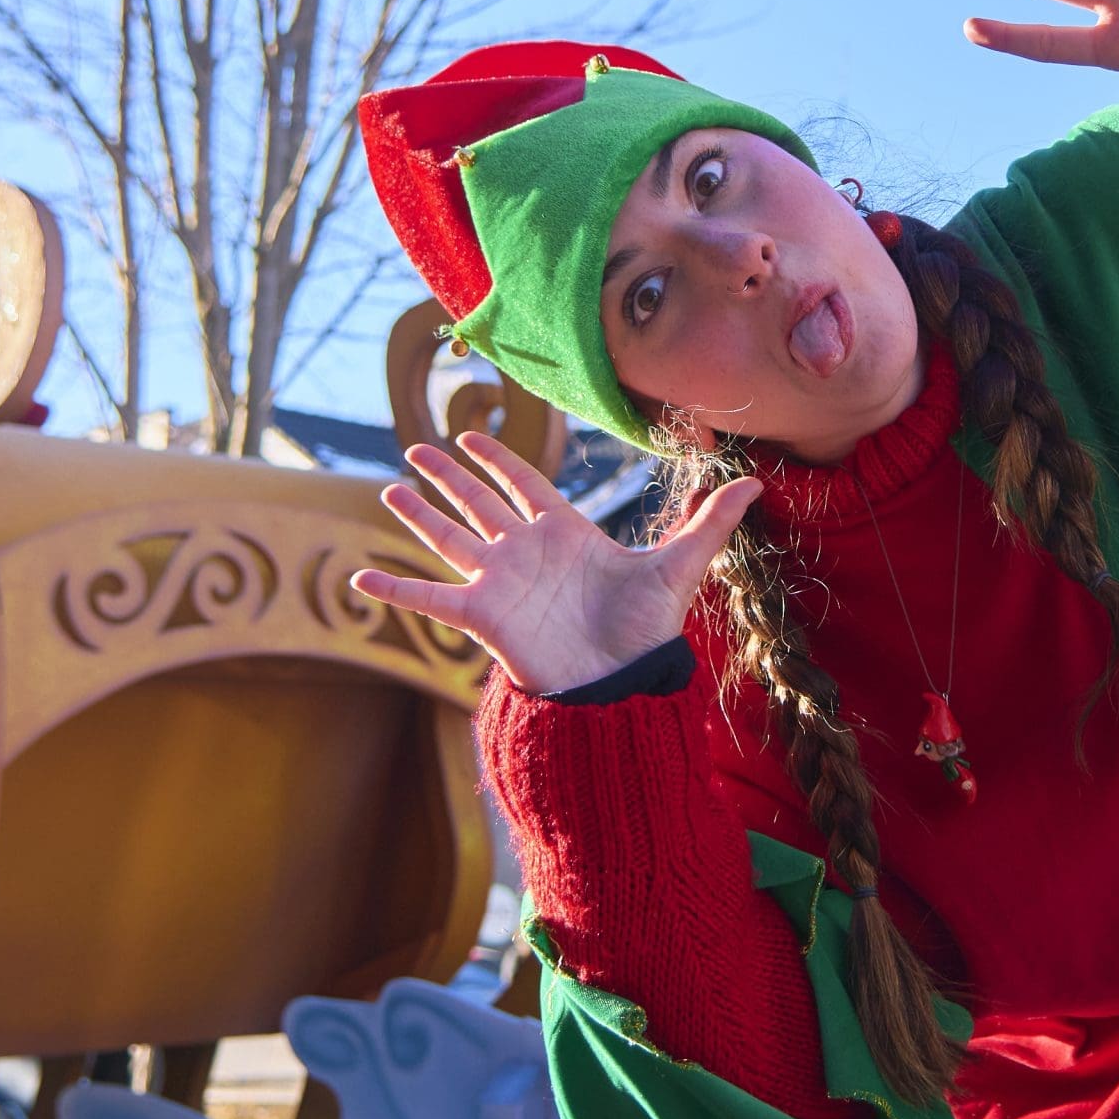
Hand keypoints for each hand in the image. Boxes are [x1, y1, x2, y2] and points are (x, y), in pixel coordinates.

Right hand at [349, 431, 761, 694]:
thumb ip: (711, 522)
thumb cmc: (647, 630)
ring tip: (388, 488)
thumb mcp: (681, 566)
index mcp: (565, 534)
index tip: (472, 435)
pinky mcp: (482, 615)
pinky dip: (395, 586)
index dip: (498, 459)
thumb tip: (760, 481)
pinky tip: (358, 578)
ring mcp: (499, 582)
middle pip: (477, 503)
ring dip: (419, 514)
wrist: (619, 684)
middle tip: (417, 447)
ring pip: (449, 537)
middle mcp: (525, 552)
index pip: (524, 484)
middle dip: (448, 476)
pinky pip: (430, 595)